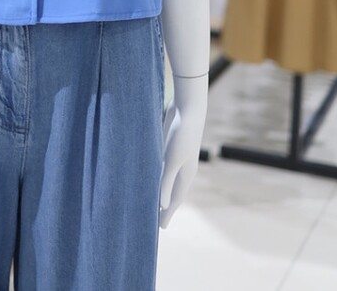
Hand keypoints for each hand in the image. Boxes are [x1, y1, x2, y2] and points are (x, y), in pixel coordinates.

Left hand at [159, 74, 207, 227]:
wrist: (188, 108)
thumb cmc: (182, 134)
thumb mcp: (172, 160)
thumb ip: (166, 181)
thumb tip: (163, 205)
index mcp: (186, 175)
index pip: (175, 200)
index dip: (168, 214)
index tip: (160, 228)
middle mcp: (182, 169)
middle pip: (171, 191)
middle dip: (164, 205)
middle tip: (153, 219)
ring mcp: (176, 157)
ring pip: (166, 178)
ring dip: (159, 189)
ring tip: (149, 199)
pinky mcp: (169, 146)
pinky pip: (161, 166)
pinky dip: (156, 174)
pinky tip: (148, 174)